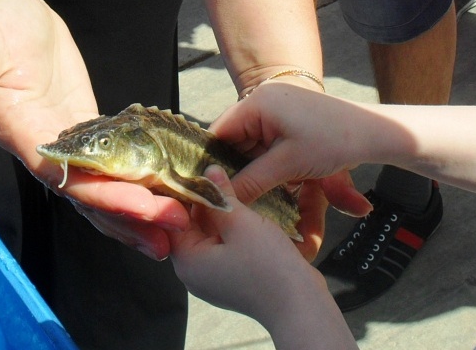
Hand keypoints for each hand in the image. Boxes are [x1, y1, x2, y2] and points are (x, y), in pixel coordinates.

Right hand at [0, 0, 188, 258]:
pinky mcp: (86, 130)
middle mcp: (44, 150)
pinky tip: (169, 192)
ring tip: (178, 229)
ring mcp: (68, 143)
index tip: (143, 206)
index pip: (66, 178)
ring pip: (104, 187)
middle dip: (131, 215)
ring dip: (139, 210)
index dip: (105, 195)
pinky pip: (113, 164)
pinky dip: (140, 181)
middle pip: (91, 194)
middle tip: (174, 232)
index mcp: (21, 135)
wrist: (2, 12)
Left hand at [169, 165, 321, 320]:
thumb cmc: (267, 266)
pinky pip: (227, 248)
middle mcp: (195, 273)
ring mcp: (215, 279)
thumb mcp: (241, 223)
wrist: (300, 306)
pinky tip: (249, 214)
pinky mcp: (234, 280)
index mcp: (187, 262)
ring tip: (237, 189)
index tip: (199, 169)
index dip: (186, 193)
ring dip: (224, 215)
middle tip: (220, 174)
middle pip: (193, 228)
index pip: (175, 219)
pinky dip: (235, 231)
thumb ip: (221, 196)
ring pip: (213, 237)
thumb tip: (209, 171)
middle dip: (207, 202)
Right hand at [210, 83, 372, 216]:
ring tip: (260, 192)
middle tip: (237, 198)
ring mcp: (277, 111)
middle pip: (235, 143)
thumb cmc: (334, 140)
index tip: (212, 191)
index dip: (213, 164)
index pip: (218, 135)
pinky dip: (271, 165)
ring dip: (256, 170)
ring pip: (252, 148)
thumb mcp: (288, 165)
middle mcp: (263, 102)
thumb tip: (221, 200)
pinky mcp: (290, 123)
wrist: (375, 132)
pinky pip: (269, 147)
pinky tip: (278, 183)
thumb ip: (251, 182)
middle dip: (237, 170)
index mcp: (257, 103)